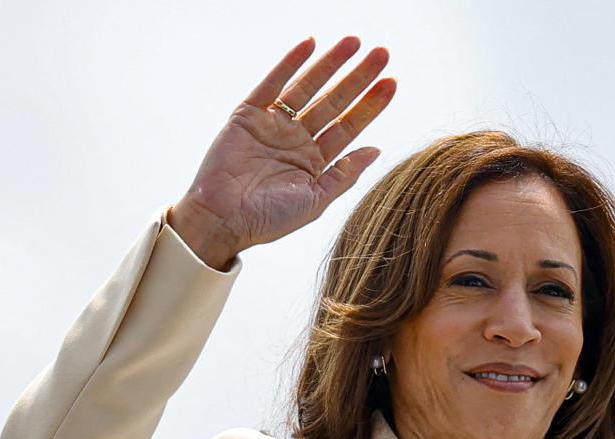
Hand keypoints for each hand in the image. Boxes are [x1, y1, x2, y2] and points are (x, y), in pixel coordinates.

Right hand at [169, 37, 395, 268]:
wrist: (223, 221)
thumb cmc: (268, 219)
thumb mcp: (315, 201)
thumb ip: (344, 175)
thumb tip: (376, 149)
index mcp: (315, 160)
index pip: (349, 126)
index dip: (370, 105)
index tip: (392, 83)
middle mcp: (297, 139)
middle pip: (334, 101)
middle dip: (358, 78)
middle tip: (382, 54)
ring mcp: (273, 124)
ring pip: (308, 87)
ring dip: (331, 64)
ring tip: (354, 42)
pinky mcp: (248, 114)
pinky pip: (272, 84)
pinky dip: (290, 63)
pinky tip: (310, 44)